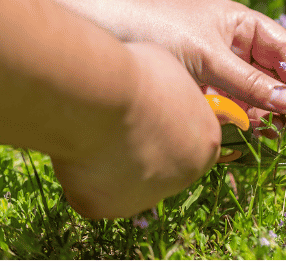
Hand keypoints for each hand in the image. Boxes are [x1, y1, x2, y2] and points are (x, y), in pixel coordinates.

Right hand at [51, 42, 220, 218]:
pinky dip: (83, 175)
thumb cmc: (138, 76)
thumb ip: (175, 97)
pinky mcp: (108, 208)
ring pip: (127, 183)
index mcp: (206, 143)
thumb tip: (166, 96)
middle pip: (162, 167)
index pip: (190, 143)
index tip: (145, 113)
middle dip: (142, 150)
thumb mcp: (172, 75)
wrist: (100, 97)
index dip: (166, 128)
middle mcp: (184, 176)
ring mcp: (147, 196)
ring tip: (95, 131)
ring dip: (113, 164)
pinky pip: (94, 193)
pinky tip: (79, 150)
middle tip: (117, 123)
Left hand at [118, 0, 285, 136]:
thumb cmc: (159, 30)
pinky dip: (243, 120)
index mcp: (241, 24)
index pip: (283, 48)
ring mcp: (218, 67)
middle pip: (273, 73)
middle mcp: (234, 44)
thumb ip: (250, 82)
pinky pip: (232, 105)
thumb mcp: (210, 57)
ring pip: (254, 93)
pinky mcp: (201, 88)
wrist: (107, 32)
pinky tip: (251, 136)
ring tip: (276, 136)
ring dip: (268, 113)